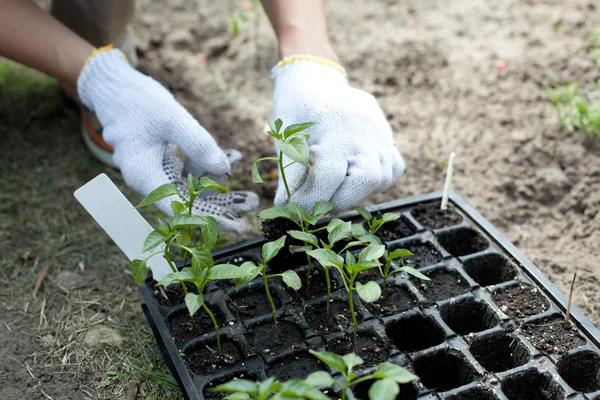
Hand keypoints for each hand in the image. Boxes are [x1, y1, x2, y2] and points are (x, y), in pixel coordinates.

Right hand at [77, 49, 257, 231]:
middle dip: (222, 203)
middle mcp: (148, 181)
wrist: (115, 87)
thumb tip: (224, 171)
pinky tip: (232, 156)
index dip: (210, 218)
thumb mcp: (172, 119)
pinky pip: (188, 171)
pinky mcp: (162, 162)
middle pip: (189, 201)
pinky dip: (208, 165)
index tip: (237, 225)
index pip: (181, 208)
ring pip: (192, 187)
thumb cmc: (138, 101)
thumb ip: (198, 145)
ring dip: (219, 183)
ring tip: (247, 186)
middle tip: (252, 203)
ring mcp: (155, 172)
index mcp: (145, 176)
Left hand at [271, 60, 404, 210]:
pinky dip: (376, 181)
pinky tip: (353, 177)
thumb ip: (289, 176)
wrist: (317, 80)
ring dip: (356, 192)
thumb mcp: (286, 140)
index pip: (329, 177)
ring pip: (382, 178)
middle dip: (339, 199)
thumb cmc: (296, 111)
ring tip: (333, 187)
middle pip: (365, 180)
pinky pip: (392, 169)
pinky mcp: (389, 138)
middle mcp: (364, 130)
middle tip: (316, 201)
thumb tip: (285, 210)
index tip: (295, 210)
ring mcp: (381, 133)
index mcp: (334, 127)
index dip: (311, 200)